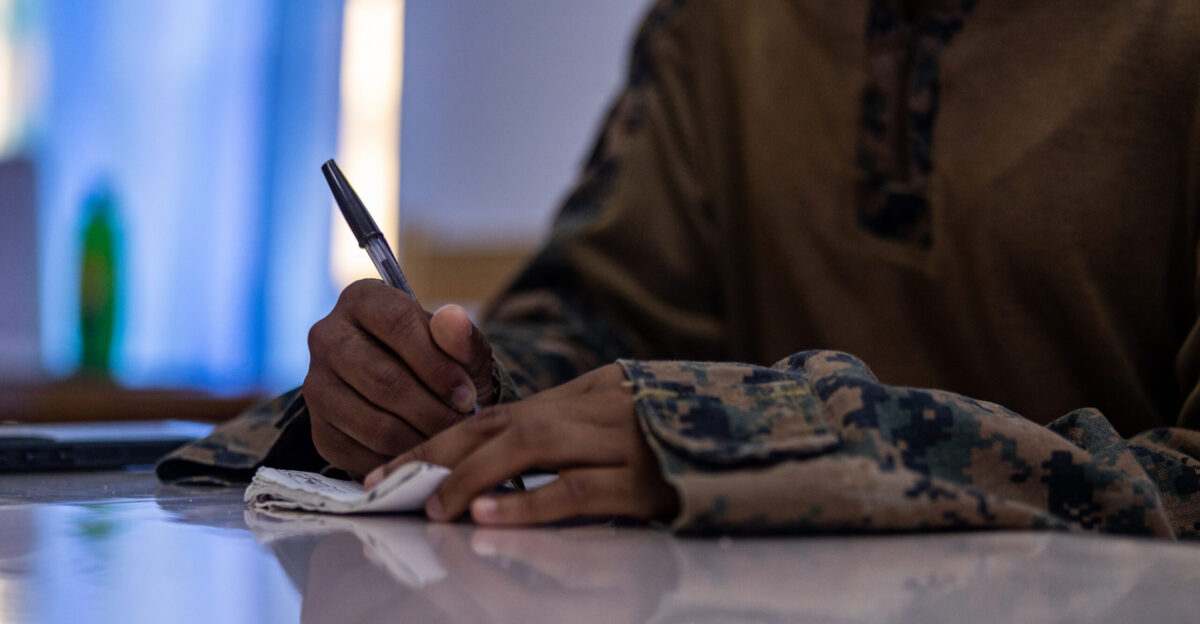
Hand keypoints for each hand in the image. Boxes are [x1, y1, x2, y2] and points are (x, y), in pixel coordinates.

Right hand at [304, 279, 495, 477]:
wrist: (417, 398)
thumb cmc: (442, 366)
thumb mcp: (461, 350)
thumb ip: (461, 338)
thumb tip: (454, 318)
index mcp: (363, 300)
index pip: (396, 323)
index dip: (436, 363)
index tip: (467, 395)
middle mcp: (328, 336)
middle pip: (382, 379)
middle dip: (431, 411)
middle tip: (461, 427)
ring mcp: (316, 384)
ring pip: (372, 422)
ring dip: (417, 441)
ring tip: (446, 443)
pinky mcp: (318, 428)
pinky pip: (358, 454)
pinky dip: (396, 462)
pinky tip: (420, 456)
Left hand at [364, 363, 679, 525]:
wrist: (753, 432)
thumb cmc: (673, 434)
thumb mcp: (616, 416)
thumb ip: (562, 426)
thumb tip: (493, 451)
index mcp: (584, 395)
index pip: (496, 412)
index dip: (440, 437)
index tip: (395, 465)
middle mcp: (595, 411)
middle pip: (503, 425)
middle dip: (440, 455)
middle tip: (394, 486)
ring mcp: (620, 444)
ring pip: (532, 450)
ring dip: (474, 477)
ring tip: (434, 505)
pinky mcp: (643, 483)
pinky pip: (575, 492)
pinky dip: (529, 503)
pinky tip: (490, 516)